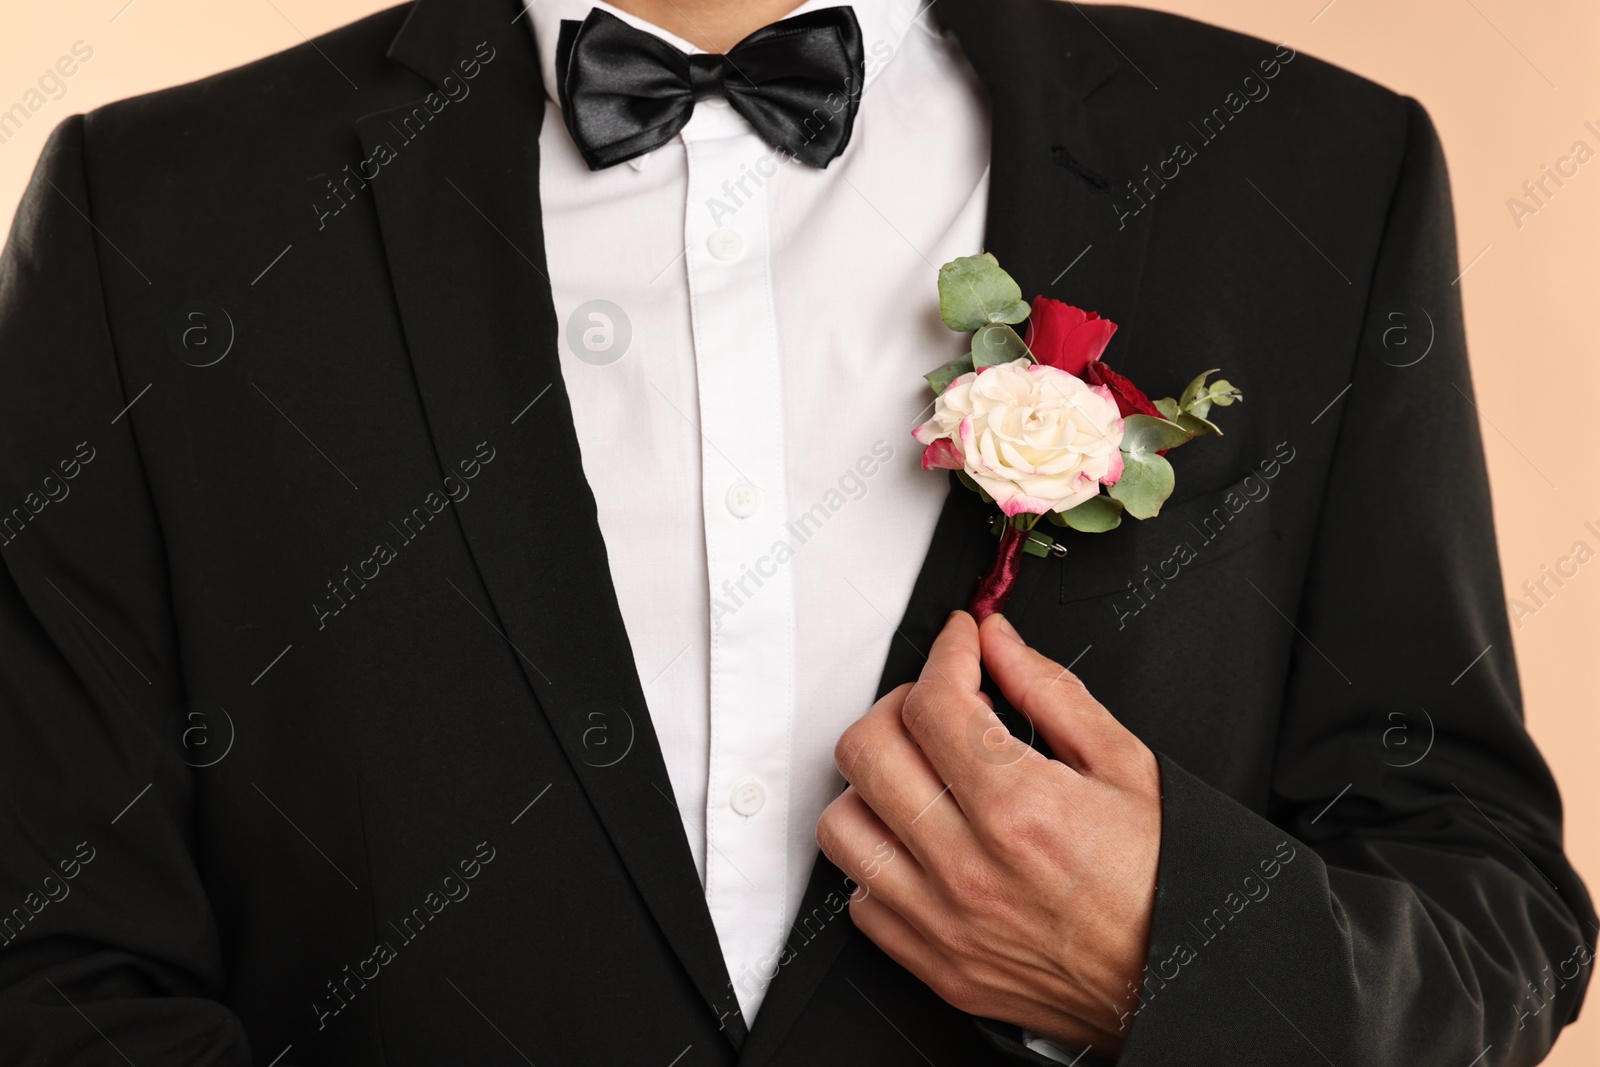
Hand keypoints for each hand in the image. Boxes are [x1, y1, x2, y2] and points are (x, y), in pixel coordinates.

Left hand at [816, 611, 1161, 1053]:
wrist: (1179, 980)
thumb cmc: (1163, 883)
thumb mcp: (1126, 766)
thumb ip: (1051, 693)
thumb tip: (998, 644)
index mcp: (1021, 808)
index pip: (931, 702)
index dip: (945, 654)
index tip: (962, 645)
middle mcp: (970, 866)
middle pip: (867, 750)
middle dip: (900, 705)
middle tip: (940, 704)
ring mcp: (944, 920)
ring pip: (842, 824)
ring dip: (874, 784)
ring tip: (921, 775)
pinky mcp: (935, 964)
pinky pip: (859, 898)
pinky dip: (880, 861)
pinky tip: (920, 842)